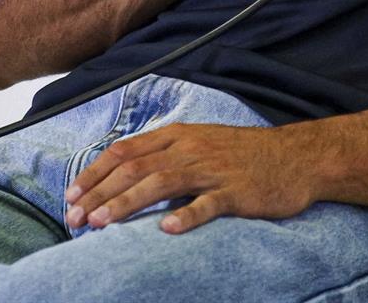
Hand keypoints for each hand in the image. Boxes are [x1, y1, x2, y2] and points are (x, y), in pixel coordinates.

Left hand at [63, 123, 317, 233]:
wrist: (296, 157)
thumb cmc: (243, 155)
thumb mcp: (199, 145)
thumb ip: (164, 157)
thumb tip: (123, 177)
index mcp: (178, 137)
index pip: (124, 152)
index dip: (94, 174)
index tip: (70, 197)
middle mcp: (190, 149)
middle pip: (135, 168)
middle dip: (99, 194)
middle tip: (75, 220)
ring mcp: (213, 169)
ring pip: (162, 183)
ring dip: (128, 204)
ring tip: (102, 224)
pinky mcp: (236, 191)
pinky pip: (208, 204)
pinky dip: (186, 215)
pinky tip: (167, 230)